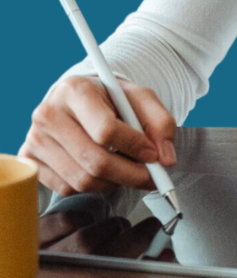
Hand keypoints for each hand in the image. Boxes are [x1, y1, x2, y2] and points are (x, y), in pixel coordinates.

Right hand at [20, 75, 177, 196]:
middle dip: (130, 174)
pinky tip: (102, 171)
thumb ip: (161, 123)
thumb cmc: (111, 100)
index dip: (134, 147)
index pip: (106, 129)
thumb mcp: (140, 99)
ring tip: (127, 170)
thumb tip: (165, 159)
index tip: (153, 155)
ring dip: (113, 183)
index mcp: (75, 90)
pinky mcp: (31, 160)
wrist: (80, 101)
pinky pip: (67, 187)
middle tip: (151, 177)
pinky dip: (92, 187)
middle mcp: (49, 113)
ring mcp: (36, 138)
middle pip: (95, 160)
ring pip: (82, 180)